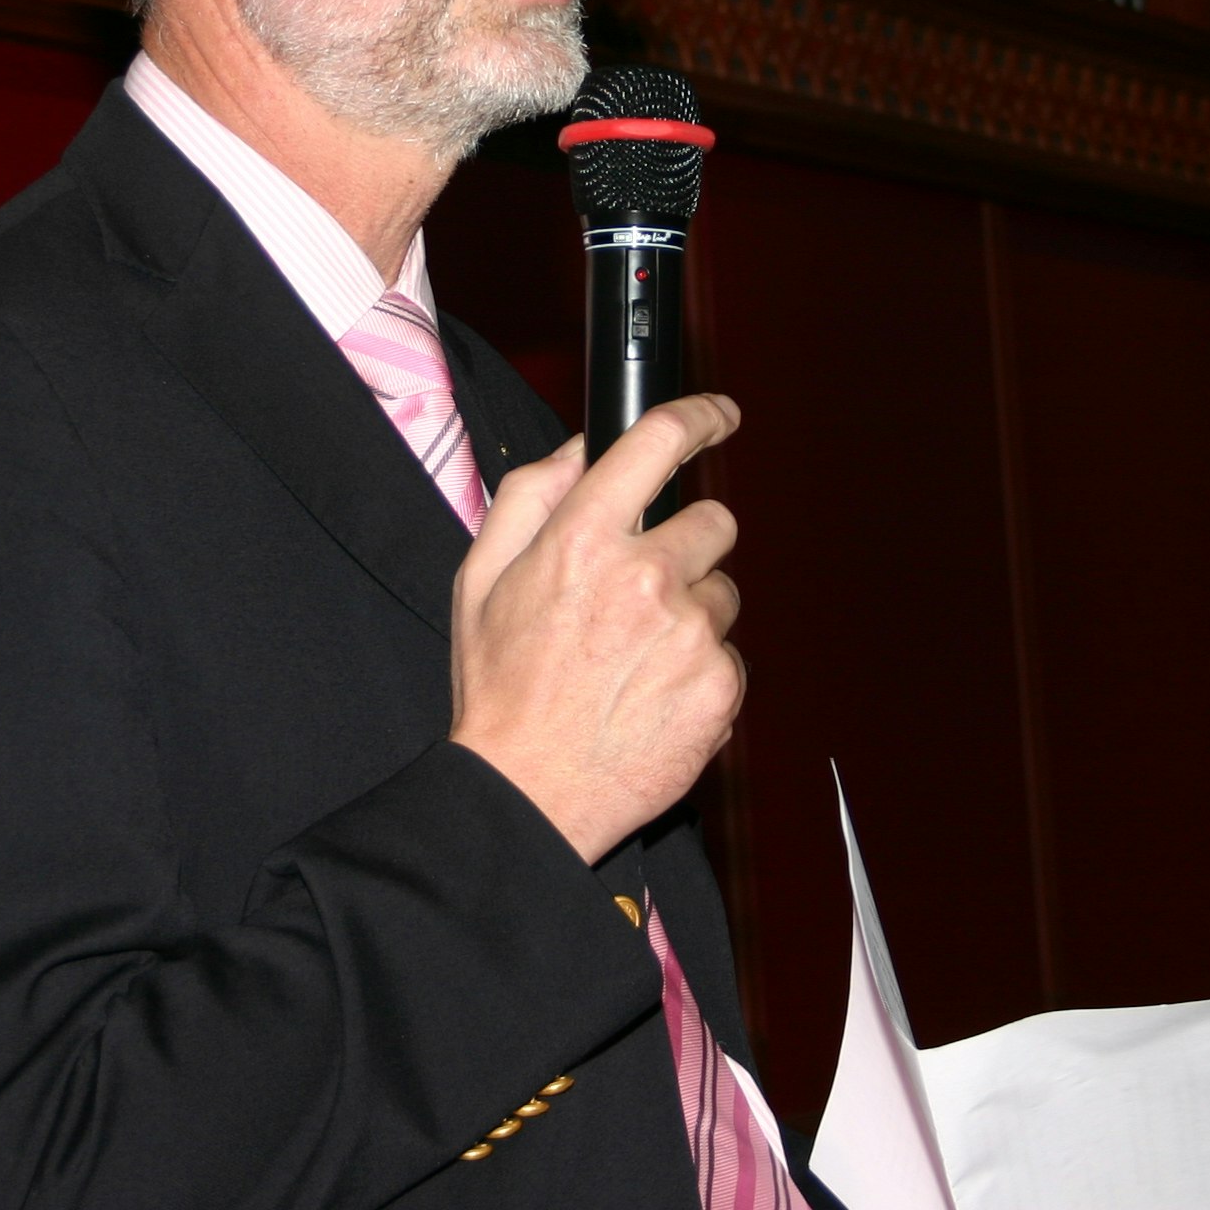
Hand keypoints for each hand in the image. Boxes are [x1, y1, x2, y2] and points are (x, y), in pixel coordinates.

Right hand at [447, 395, 746, 862]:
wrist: (526, 794)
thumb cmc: (500, 689)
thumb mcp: (481, 579)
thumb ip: (530, 496)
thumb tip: (580, 447)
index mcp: (582, 539)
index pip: (659, 442)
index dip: (699, 417)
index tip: (719, 416)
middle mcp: (646, 576)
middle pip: (712, 521)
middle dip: (684, 546)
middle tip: (640, 592)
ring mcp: (690, 633)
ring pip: (722, 593)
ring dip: (691, 614)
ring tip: (633, 659)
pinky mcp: (720, 686)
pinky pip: (728, 655)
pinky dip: (698, 671)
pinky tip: (650, 696)